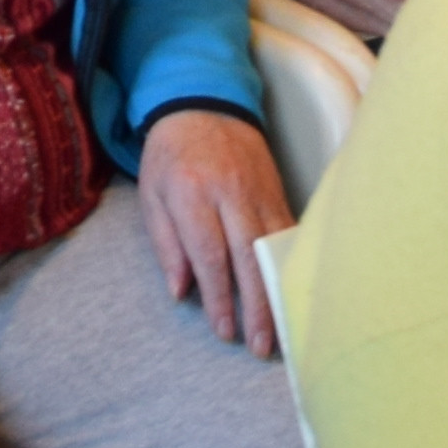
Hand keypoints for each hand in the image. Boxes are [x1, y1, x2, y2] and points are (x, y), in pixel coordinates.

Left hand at [135, 110, 291, 356]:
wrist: (203, 101)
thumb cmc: (169, 155)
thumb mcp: (151, 195)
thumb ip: (165, 243)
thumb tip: (181, 291)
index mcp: (192, 194)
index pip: (210, 256)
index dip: (220, 298)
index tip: (225, 331)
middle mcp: (230, 193)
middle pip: (249, 258)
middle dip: (257, 306)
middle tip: (260, 346)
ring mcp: (259, 190)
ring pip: (275, 249)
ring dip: (280, 292)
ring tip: (283, 331)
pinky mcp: (277, 189)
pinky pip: (289, 231)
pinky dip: (293, 264)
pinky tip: (296, 291)